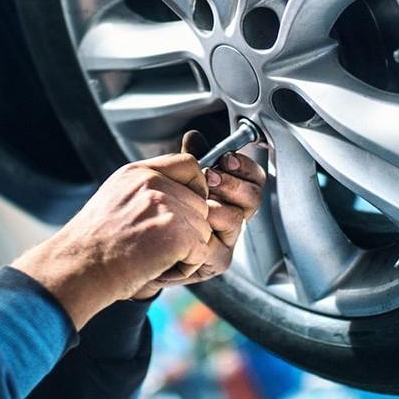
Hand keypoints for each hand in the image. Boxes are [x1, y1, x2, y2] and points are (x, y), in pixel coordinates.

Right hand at [11, 152, 211, 329]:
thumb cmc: (93, 243)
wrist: (78, 268)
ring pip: (203, 228)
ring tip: (155, 257)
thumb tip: (176, 190)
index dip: (194, 189)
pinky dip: (186, 266)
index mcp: (139, 172)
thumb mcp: (115, 197)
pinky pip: (202, 250)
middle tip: (158, 245)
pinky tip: (160, 267)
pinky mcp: (176, 234)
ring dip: (187, 249)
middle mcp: (154, 184)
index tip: (181, 210)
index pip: (189, 166)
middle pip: (200, 203)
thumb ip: (146, 188)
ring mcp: (166, 206)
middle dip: (188, 228)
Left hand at [132, 130, 265, 298]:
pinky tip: (187, 225)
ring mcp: (228, 239)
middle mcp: (234, 216)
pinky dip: (201, 231)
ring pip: (235, 217)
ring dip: (213, 205)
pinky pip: (217, 243)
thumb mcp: (178, 181)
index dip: (245, 166)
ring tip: (195, 202)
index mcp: (232, 194)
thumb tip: (195, 138)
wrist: (144, 247)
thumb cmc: (166, 212)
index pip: (254, 178)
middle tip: (211, 177)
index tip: (226, 159)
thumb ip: (191, 160)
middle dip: (232, 183)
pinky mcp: (218, 260)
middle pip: (254, 197)